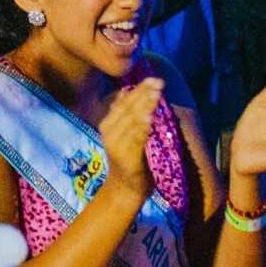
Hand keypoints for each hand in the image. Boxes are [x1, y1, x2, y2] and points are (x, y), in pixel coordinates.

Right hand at [93, 74, 163, 204]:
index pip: (123, 101)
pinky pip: (136, 139)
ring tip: (156, 93)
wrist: (124, 188)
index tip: (153, 78)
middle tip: (158, 82)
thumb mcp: (121, 134)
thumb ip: (121, 115)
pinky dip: (142, 127)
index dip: (138, 89)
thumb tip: (122, 92)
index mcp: (107, 125)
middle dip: (144, 93)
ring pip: (132, 121)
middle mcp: (109, 133)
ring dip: (145, 106)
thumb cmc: (126, 159)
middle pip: (128, 108)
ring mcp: (117, 145)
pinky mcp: (127, 157)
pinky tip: (150, 117)